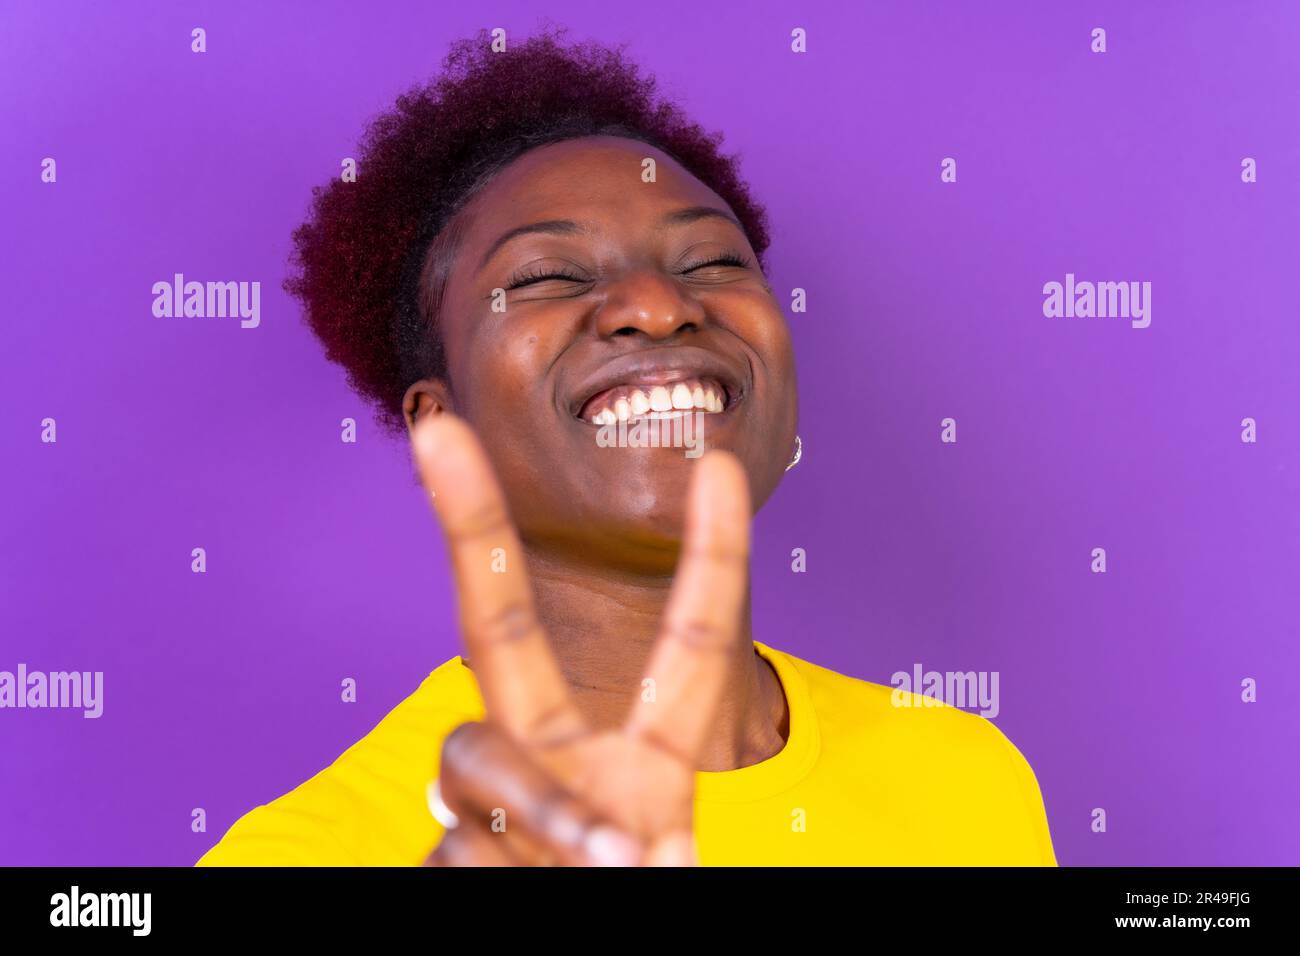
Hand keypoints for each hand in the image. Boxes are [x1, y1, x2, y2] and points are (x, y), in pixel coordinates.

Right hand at [411, 413, 750, 865]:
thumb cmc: (636, 907)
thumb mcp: (665, 871)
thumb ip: (635, 844)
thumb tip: (596, 848)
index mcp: (643, 759)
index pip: (687, 646)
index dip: (710, 556)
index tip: (718, 466)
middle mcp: (554, 762)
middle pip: (493, 628)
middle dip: (469, 523)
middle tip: (433, 429)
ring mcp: (490, 810)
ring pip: (472, 757)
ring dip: (537, 810)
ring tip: (601, 864)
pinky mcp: (445, 859)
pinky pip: (453, 847)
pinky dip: (502, 872)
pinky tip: (514, 894)